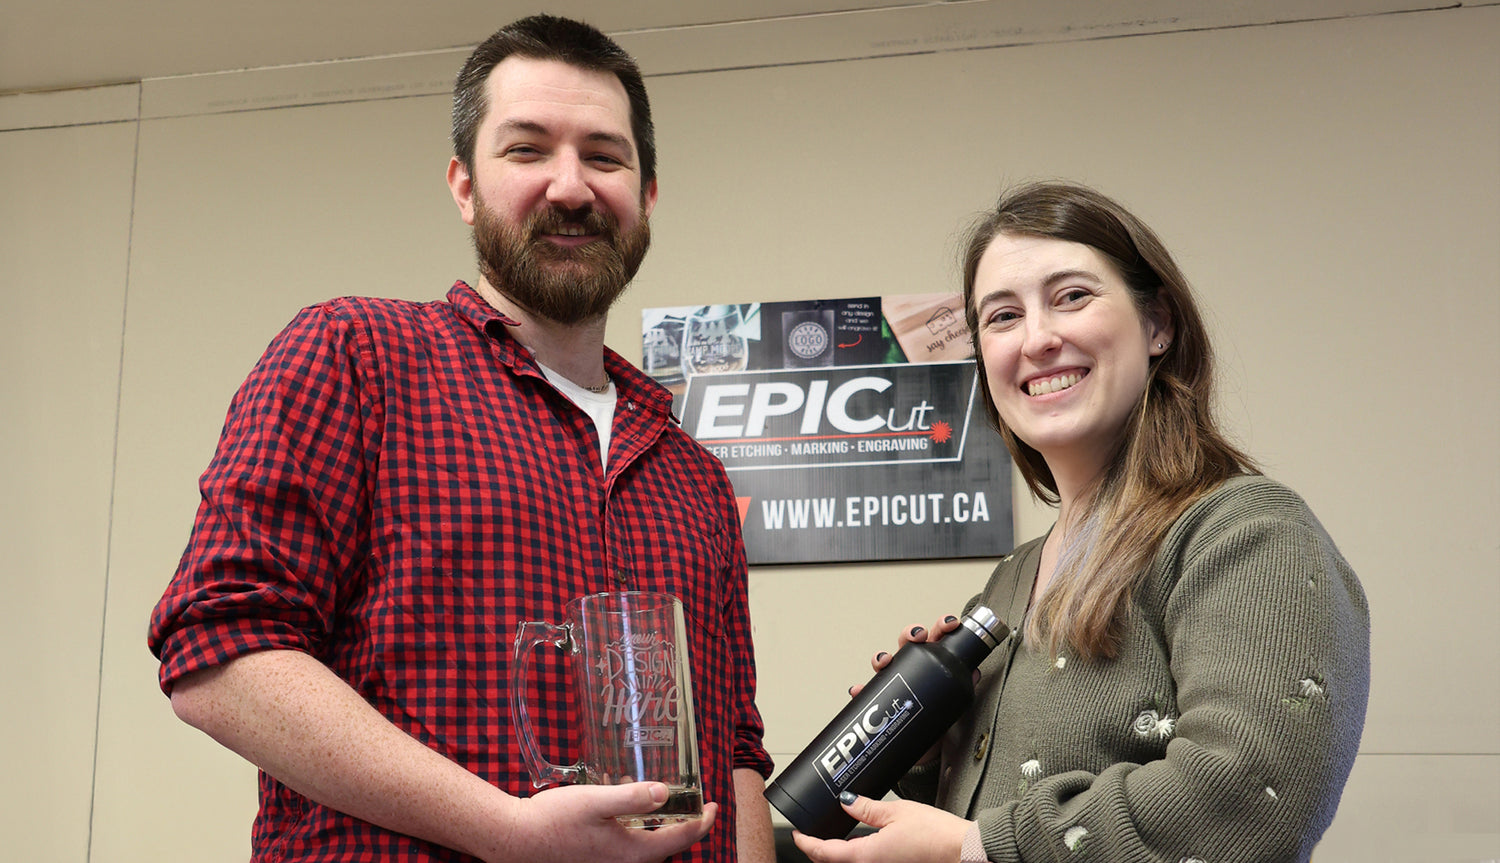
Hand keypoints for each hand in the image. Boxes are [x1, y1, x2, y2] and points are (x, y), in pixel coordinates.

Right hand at [488, 782, 716, 862]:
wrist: (517, 839)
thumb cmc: (553, 820)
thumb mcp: (597, 802)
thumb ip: (632, 797)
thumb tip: (667, 792)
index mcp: (633, 853)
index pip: (681, 840)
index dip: (702, 822)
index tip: (713, 805)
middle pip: (668, 845)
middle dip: (685, 824)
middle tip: (694, 802)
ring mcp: (611, 862)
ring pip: (648, 844)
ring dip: (660, 824)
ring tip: (662, 798)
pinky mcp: (599, 857)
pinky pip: (630, 844)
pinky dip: (639, 826)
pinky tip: (627, 803)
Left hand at [790, 793, 971, 862]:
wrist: (963, 852)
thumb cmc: (936, 835)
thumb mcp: (897, 812)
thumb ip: (866, 808)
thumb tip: (846, 802)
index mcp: (867, 856)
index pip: (825, 853)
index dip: (806, 843)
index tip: (797, 834)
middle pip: (835, 862)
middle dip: (819, 851)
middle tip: (810, 836)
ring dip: (837, 854)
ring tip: (830, 840)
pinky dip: (856, 856)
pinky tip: (859, 845)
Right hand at [847, 615, 965, 765]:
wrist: (926, 750)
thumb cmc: (939, 720)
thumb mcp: (954, 702)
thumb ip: (962, 686)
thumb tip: (974, 671)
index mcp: (934, 662)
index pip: (937, 638)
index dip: (941, 626)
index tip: (950, 623)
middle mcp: (912, 668)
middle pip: (908, 642)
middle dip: (911, 633)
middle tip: (919, 636)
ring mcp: (895, 683)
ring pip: (884, 661)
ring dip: (882, 656)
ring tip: (884, 661)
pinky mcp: (881, 702)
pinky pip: (866, 693)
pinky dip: (860, 690)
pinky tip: (858, 690)